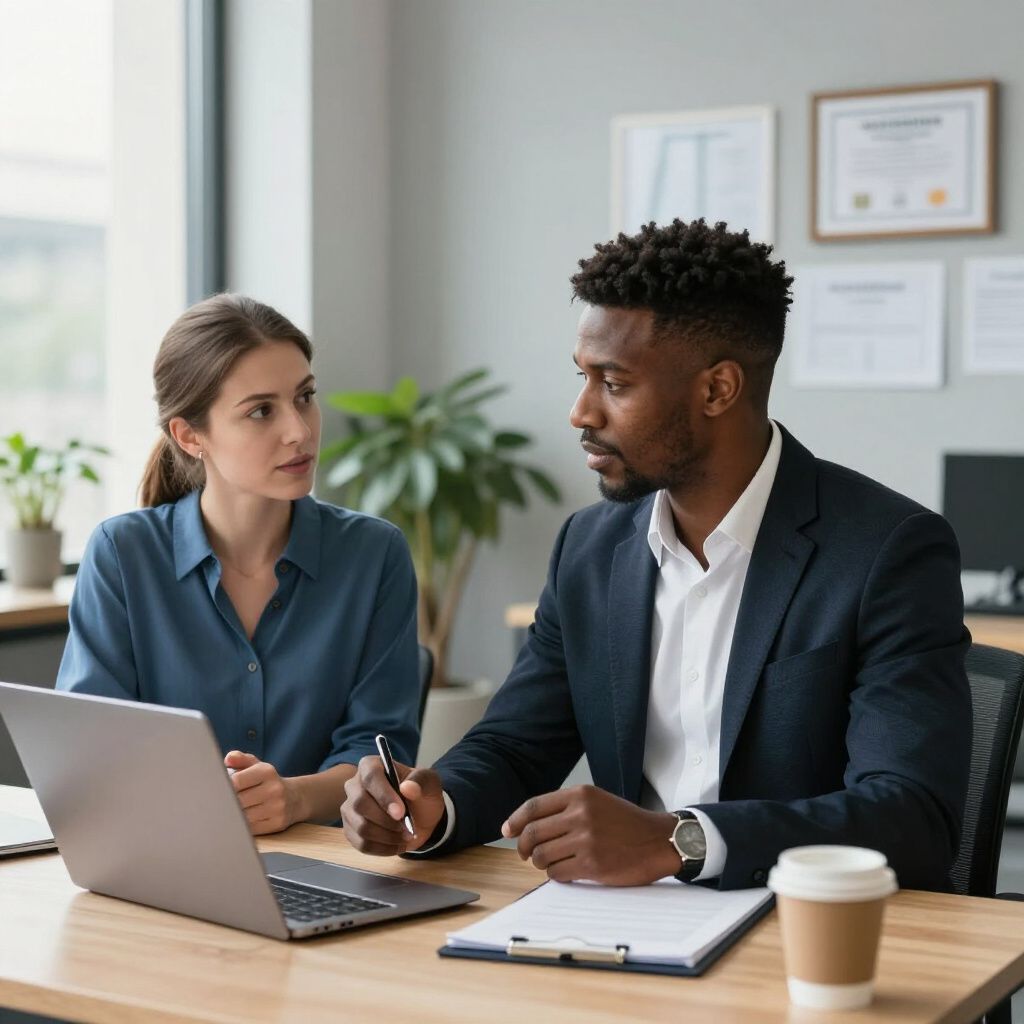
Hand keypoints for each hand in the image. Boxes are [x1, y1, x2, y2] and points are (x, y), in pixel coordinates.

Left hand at [224, 751, 304, 834]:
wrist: (295, 798)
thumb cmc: (268, 782)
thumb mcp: (257, 766)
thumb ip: (240, 759)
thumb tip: (228, 759)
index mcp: (267, 772)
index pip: (236, 781)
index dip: (223, 788)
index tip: (215, 791)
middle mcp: (274, 789)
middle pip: (238, 801)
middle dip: (226, 803)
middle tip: (216, 805)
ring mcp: (277, 807)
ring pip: (243, 817)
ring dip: (233, 816)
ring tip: (227, 813)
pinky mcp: (277, 823)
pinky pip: (251, 829)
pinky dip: (241, 827)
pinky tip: (239, 821)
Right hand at [340, 755, 445, 854]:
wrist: (421, 816)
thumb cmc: (421, 793)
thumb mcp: (429, 783)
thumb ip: (421, 781)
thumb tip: (407, 788)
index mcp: (371, 766)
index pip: (370, 777)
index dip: (384, 795)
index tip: (401, 812)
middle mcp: (354, 785)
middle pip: (360, 803)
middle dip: (386, 820)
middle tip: (408, 828)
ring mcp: (350, 809)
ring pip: (361, 827)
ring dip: (388, 836)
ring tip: (406, 836)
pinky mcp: (351, 830)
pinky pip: (362, 844)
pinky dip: (383, 848)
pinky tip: (398, 845)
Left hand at [501, 785, 681, 884]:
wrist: (658, 840)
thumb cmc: (626, 823)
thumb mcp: (596, 802)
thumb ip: (566, 809)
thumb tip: (527, 826)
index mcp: (580, 795)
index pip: (534, 807)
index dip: (515, 821)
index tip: (507, 831)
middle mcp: (581, 814)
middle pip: (532, 833)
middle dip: (523, 846)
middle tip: (525, 853)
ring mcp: (586, 839)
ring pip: (542, 855)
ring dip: (540, 862)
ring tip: (550, 862)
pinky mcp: (592, 864)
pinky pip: (557, 873)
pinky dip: (556, 875)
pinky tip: (566, 871)